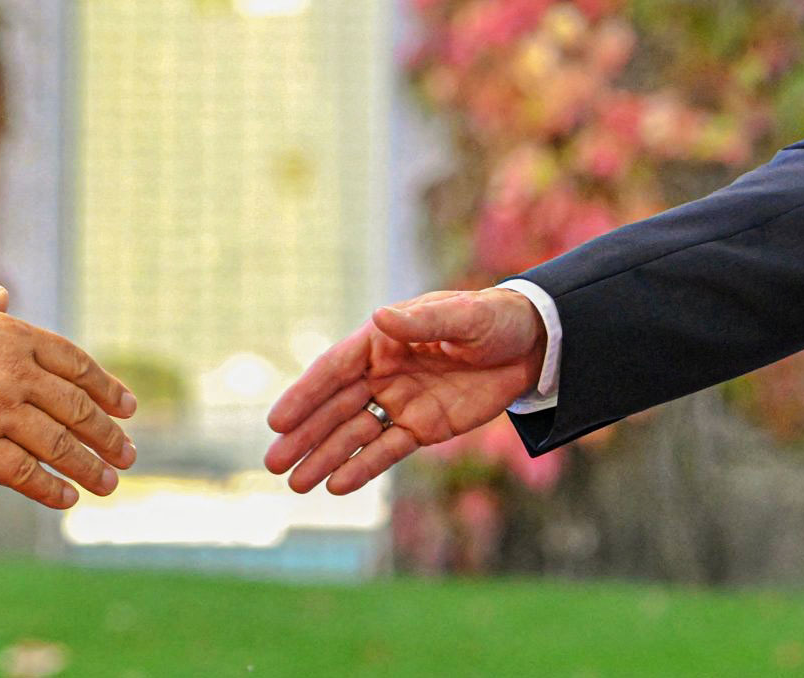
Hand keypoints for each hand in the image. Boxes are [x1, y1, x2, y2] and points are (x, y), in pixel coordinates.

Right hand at [0, 286, 137, 509]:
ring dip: (89, 467)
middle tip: (127, 455)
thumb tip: (3, 294)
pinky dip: (49, 488)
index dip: (106, 390)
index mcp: (14, 336)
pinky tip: (66, 498)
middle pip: (76, 408)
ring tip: (108, 484)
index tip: (127, 408)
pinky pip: (23, 472)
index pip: (76, 365)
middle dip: (107, 435)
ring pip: (58, 444)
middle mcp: (15, 372)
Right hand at [264, 288, 547, 495]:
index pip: (334, 370)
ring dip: (325, 457)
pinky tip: (338, 485)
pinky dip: (363, 468)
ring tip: (296, 484)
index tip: (277, 421)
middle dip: (304, 435)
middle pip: (335, 408)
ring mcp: (399, 402)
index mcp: (382, 340)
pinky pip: (387, 451)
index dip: (305, 395)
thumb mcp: (462, 317)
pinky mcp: (422, 428)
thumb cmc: (491, 320)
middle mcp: (382, 373)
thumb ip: (422, 323)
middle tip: (273, 463)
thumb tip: (380, 319)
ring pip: (354, 435)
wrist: (530, 346)